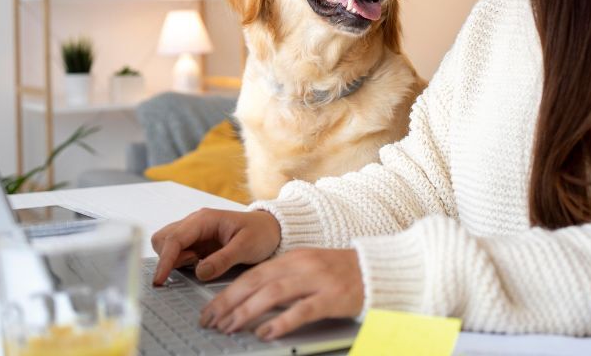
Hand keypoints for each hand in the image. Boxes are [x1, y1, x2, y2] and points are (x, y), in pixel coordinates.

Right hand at [150, 208, 280, 284]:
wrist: (270, 230)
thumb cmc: (260, 233)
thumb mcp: (247, 247)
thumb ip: (223, 259)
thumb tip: (200, 273)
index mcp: (204, 219)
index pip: (174, 239)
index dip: (165, 260)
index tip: (160, 280)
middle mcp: (194, 223)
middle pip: (162, 239)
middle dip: (169, 257)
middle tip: (194, 264)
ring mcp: (193, 233)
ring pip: (166, 246)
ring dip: (174, 260)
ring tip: (199, 264)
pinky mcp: (195, 244)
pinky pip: (176, 252)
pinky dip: (180, 262)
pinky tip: (199, 264)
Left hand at [200, 248, 363, 340]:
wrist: (378, 268)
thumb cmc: (343, 273)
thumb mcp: (309, 269)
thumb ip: (283, 279)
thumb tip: (251, 299)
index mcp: (293, 258)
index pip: (253, 274)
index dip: (228, 292)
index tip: (211, 309)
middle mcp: (302, 265)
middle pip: (256, 282)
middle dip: (229, 302)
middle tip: (212, 321)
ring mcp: (317, 280)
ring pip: (273, 293)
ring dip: (247, 311)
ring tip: (230, 326)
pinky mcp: (332, 296)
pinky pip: (302, 309)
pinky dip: (281, 322)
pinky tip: (266, 332)